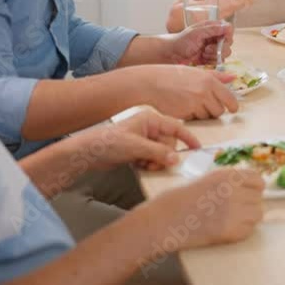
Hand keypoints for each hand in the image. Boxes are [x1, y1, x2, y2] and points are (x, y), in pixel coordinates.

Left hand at [72, 109, 200, 171]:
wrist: (87, 153)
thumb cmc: (109, 143)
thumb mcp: (136, 147)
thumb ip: (158, 152)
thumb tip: (176, 159)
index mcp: (151, 119)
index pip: (176, 127)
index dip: (188, 138)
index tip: (198, 148)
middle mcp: (150, 127)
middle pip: (170, 143)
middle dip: (163, 156)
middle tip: (152, 164)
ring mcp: (145, 138)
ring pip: (162, 152)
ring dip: (155, 161)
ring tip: (142, 164)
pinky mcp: (139, 149)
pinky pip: (153, 157)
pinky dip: (148, 163)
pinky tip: (137, 165)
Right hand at [127, 65, 239, 119]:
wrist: (151, 83)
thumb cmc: (174, 76)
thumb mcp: (196, 72)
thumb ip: (216, 76)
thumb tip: (234, 77)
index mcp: (209, 81)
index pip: (230, 99)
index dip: (232, 106)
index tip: (232, 109)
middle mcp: (204, 93)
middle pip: (219, 111)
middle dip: (214, 110)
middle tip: (205, 104)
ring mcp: (194, 104)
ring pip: (207, 117)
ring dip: (203, 114)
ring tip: (191, 103)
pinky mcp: (185, 114)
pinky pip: (195, 120)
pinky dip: (192, 116)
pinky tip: (183, 107)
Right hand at [145, 168, 264, 248]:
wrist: (162, 221)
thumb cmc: (180, 199)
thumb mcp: (207, 180)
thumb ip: (229, 182)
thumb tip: (249, 188)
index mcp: (227, 176)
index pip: (258, 180)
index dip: (254, 188)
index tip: (248, 193)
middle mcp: (234, 191)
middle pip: (259, 198)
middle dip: (249, 203)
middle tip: (235, 209)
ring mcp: (234, 212)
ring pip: (258, 214)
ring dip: (248, 217)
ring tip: (232, 219)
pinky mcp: (230, 231)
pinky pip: (249, 230)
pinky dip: (242, 231)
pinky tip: (226, 228)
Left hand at [168, 20, 233, 64]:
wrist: (171, 55)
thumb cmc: (181, 41)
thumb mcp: (196, 33)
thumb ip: (212, 29)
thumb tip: (228, 26)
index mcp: (212, 28)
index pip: (229, 30)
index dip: (227, 36)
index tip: (220, 40)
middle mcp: (215, 38)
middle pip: (229, 43)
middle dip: (219, 48)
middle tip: (207, 49)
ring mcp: (213, 49)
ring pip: (225, 54)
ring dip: (214, 55)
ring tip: (203, 54)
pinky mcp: (211, 59)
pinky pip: (219, 62)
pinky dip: (211, 62)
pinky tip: (202, 59)